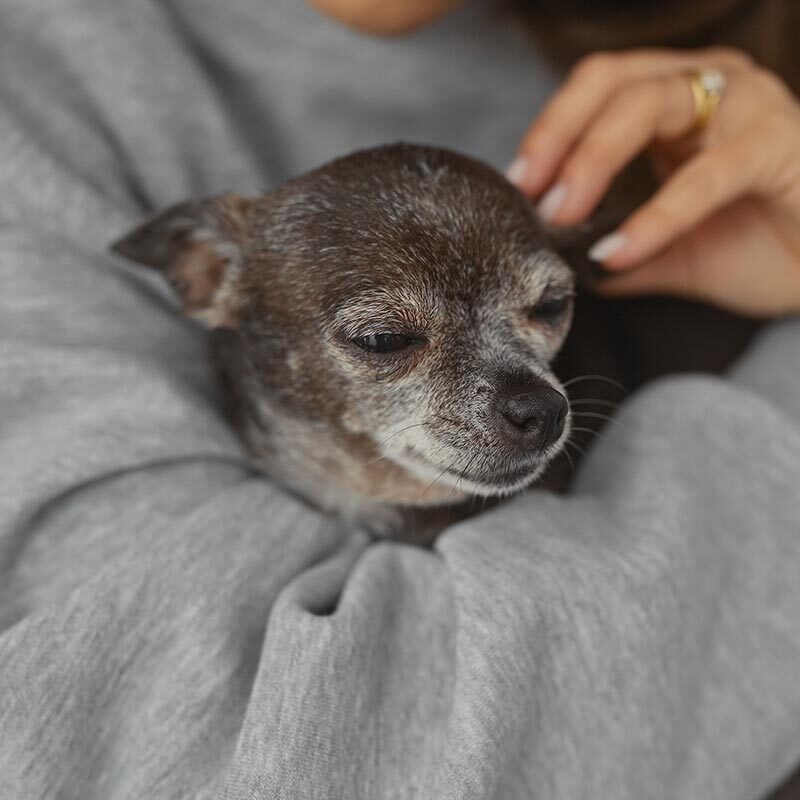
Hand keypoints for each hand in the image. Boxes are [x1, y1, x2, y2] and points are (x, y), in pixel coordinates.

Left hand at [507, 48, 799, 317]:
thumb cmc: (757, 246)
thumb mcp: (668, 251)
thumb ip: (618, 247)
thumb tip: (562, 263)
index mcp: (677, 100)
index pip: (597, 88)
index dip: (550, 130)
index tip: (518, 183)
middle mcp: (709, 86)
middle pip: (613, 83)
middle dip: (560, 138)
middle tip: (532, 194)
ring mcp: (746, 106)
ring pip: (650, 104)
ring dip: (593, 160)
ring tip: (564, 215)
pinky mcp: (778, 144)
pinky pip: (704, 175)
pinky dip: (655, 217)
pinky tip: (619, 251)